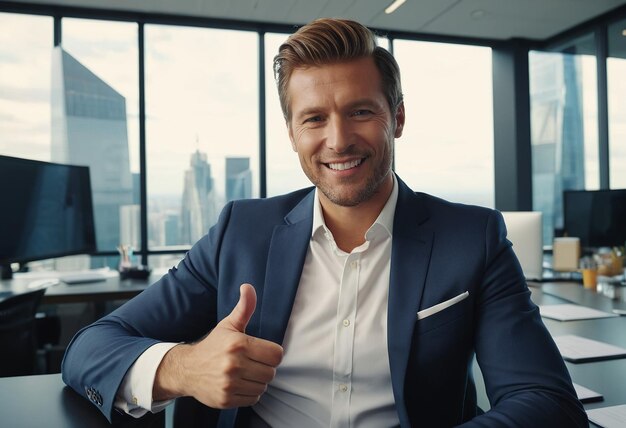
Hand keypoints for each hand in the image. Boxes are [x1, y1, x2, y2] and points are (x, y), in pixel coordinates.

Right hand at [153, 283, 282, 407]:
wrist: (187, 369)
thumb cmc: (213, 346)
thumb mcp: (229, 325)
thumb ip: (244, 307)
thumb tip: (248, 287)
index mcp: (238, 344)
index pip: (276, 354)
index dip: (271, 353)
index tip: (261, 352)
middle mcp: (234, 365)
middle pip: (271, 372)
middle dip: (264, 367)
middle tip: (252, 363)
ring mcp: (229, 384)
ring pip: (263, 386)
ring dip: (257, 381)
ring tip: (245, 373)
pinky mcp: (226, 399)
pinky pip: (253, 399)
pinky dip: (249, 393)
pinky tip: (239, 384)